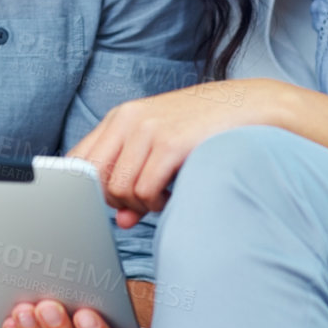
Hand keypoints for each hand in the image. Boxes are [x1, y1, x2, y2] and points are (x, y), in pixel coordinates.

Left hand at [68, 80, 288, 226]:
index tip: (105, 201)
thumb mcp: (161, 147)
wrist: (248, 106)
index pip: (78, 160)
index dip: (86, 188)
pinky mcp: (170, 145)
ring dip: (140, 204)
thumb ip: (134, 179)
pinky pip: (145, 192)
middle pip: (95, 179)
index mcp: (120, 117)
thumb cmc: (201, 130)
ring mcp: (148, 130)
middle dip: (114, 200)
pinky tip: (171, 194)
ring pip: (119, 190)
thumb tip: (121, 221)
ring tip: (161, 194)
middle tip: (141, 200)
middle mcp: (128, 120)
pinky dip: (157, 203)